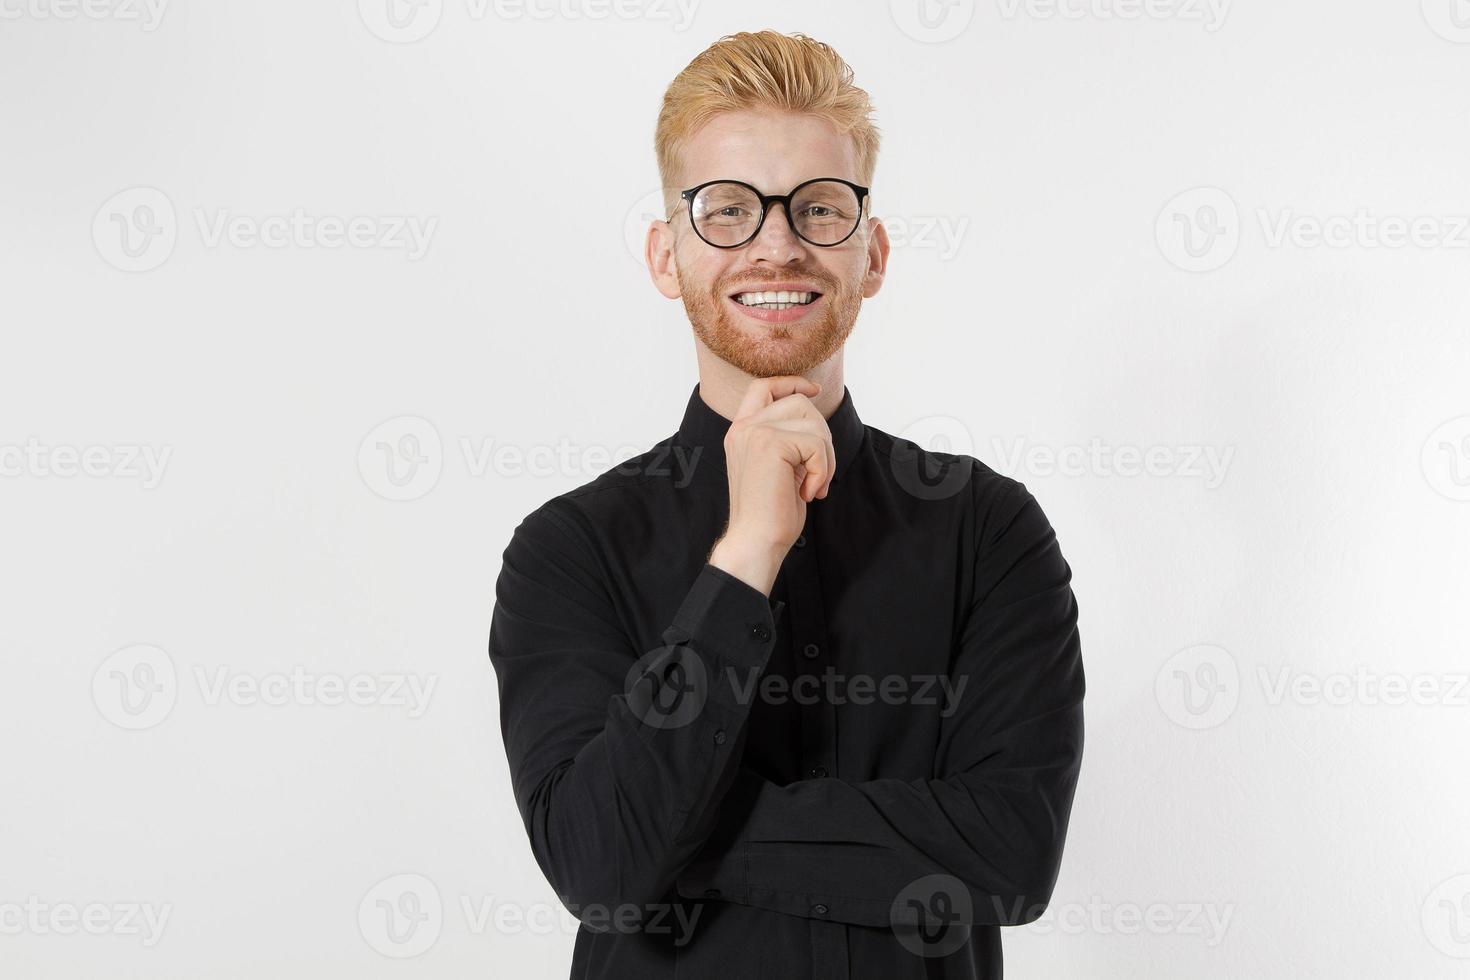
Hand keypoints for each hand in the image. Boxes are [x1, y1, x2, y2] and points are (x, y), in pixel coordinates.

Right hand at [708, 376, 835, 594]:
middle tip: (819, 473)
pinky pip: (816, 445)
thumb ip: (786, 439)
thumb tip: (815, 417)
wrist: (755, 542)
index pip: (763, 386)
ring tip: (813, 485)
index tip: (814, 391)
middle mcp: (744, 427)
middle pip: (798, 403)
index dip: (792, 382)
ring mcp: (754, 432)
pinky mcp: (770, 444)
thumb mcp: (778, 466)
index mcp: (741, 431)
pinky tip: (809, 493)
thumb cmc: (770, 513)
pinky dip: (823, 471)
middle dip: (821, 436)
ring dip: (825, 455)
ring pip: (812, 421)